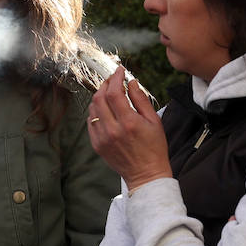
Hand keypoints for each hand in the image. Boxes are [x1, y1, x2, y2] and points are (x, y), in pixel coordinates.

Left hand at [87, 66, 171, 190]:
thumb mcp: (154, 121)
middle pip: (99, 98)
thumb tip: (131, 82)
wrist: (146, 174)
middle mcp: (112, 130)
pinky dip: (96, 111)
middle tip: (113, 80)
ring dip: (100, 97)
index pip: (114, 92)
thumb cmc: (154, 148)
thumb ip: (141, 99)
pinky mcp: (97, 144)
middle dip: (106, 84)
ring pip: (93, 109)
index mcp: (128, 123)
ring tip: (110, 94)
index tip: (119, 71)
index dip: (115, 78)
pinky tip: (106, 110)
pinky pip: (91, 121)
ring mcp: (102, 138)